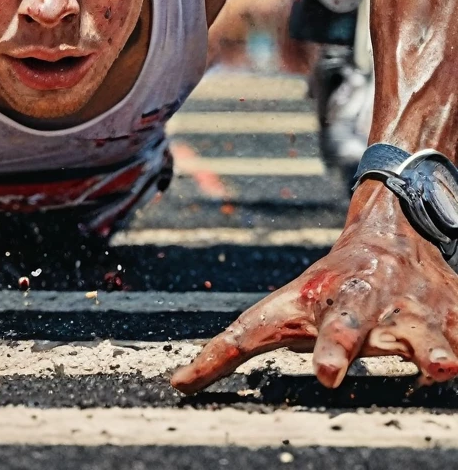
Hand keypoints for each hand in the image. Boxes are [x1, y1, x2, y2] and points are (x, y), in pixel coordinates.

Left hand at [172, 184, 457, 392]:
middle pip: (348, 320)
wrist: (392, 224)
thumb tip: (179, 386)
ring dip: (430, 347)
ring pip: (421, 328)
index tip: (320, 375)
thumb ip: (231, 348)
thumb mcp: (281, 307)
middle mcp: (360, 298)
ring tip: (440, 367)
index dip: (298, 350)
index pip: (289, 326)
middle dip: (341, 342)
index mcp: (319, 301)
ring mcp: (407, 305)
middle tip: (333, 370)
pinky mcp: (449, 311)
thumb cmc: (328, 283)